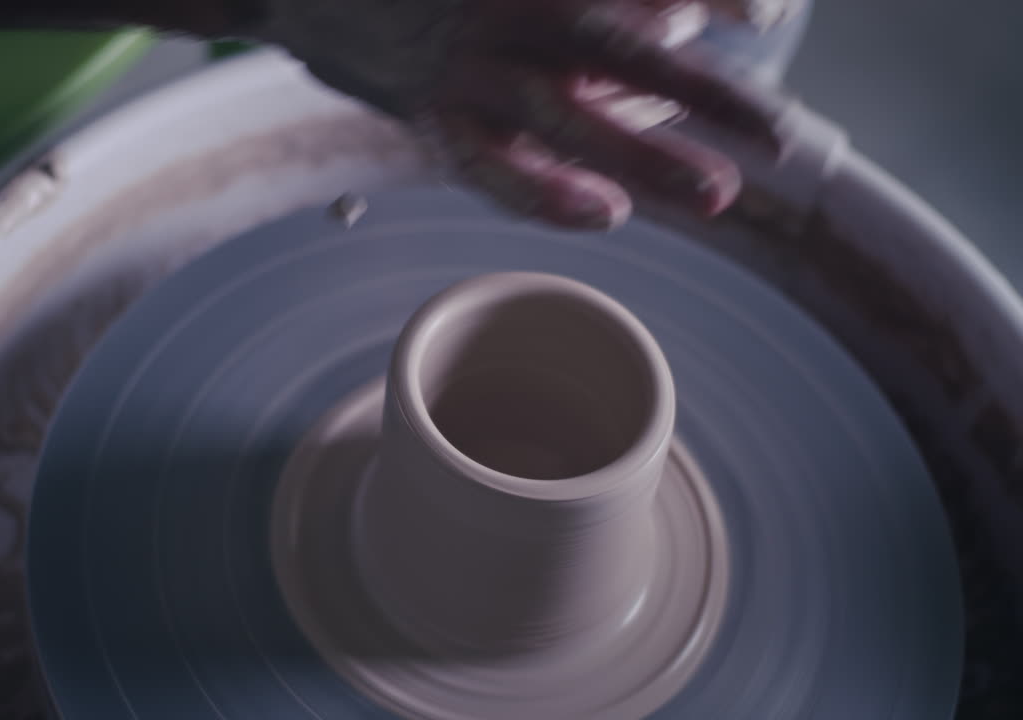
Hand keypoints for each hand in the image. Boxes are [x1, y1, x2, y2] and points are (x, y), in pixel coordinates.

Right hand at [254, 0, 799, 229]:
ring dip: (645, 159)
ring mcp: (466, 66)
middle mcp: (507, 9)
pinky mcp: (429, 114)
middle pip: (623, 51)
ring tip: (717, 197)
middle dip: (710, 96)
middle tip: (780, 139)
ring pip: (567, 116)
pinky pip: (490, 165)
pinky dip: (543, 193)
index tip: (770, 16)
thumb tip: (680, 20)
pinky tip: (602, 215)